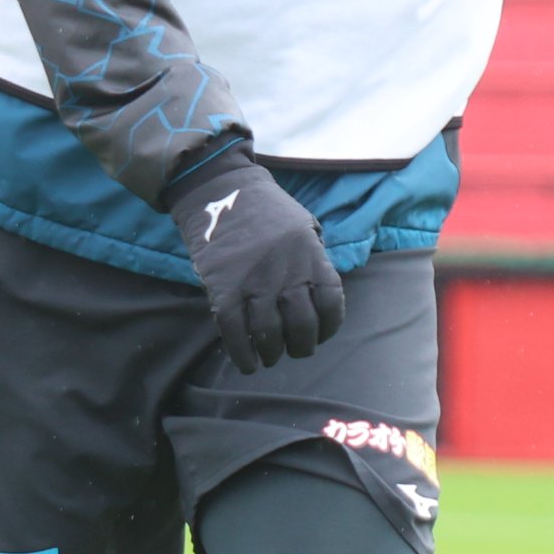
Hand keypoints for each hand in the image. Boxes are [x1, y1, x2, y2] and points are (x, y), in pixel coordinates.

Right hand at [164, 145, 347, 372]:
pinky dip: (243, 355)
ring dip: (273, 353)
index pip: (332, 305)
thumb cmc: (267, 210)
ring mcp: (254, 284)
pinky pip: (235, 333)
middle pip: (302, 327)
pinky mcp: (223, 290)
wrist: (221, 191)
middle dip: (302, 346)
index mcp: (311, 257)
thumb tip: (320, 294)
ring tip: (271, 356)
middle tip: (296, 349)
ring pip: (269, 335)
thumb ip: (316, 258)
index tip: (322, 332)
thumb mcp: (305, 226)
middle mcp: (286, 274)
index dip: (330, 326)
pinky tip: (248, 363)